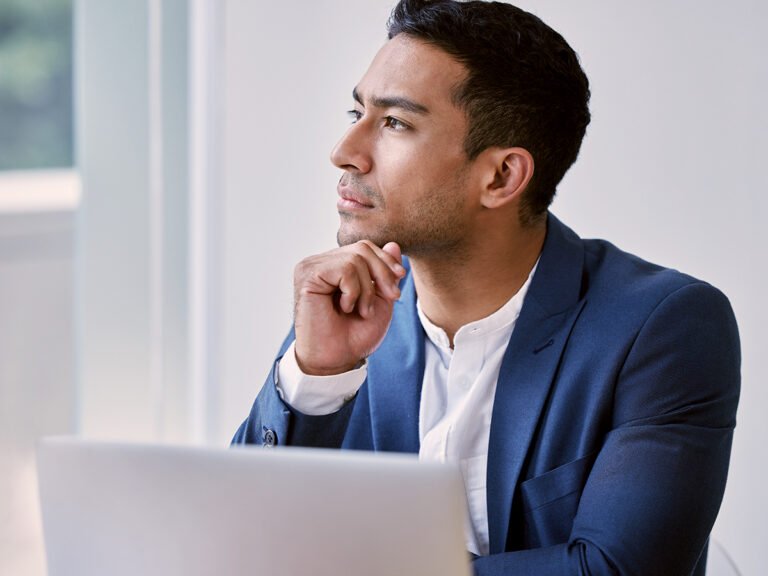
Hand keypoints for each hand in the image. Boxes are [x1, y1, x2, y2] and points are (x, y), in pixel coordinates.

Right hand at [293, 241, 404, 375]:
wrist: (336, 360)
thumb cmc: (354, 334)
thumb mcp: (380, 300)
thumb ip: (385, 273)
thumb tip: (394, 244)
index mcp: (335, 266)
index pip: (365, 247)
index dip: (386, 261)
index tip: (400, 278)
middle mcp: (321, 263)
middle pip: (362, 248)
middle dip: (383, 273)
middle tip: (391, 297)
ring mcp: (312, 267)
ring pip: (355, 258)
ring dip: (367, 289)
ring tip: (361, 310)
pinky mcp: (307, 275)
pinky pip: (344, 269)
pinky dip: (353, 291)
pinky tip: (344, 307)